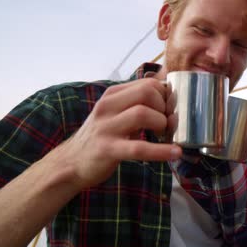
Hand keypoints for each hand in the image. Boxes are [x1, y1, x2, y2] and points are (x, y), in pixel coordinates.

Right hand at [53, 78, 181, 188]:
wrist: (71, 163)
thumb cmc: (101, 137)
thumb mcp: (116, 114)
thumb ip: (136, 104)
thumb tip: (168, 93)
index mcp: (112, 96)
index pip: (147, 83)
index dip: (166, 96)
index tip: (169, 110)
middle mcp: (107, 107)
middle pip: (147, 93)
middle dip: (164, 107)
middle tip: (167, 123)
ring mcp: (106, 128)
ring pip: (142, 114)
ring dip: (161, 124)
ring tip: (164, 135)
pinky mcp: (108, 149)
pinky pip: (139, 148)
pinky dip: (161, 151)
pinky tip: (175, 153)